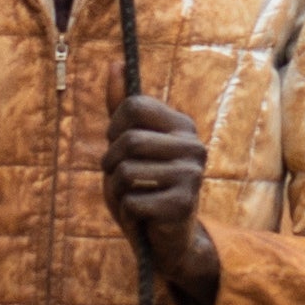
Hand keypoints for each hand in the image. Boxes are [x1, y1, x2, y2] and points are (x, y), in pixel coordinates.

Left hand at [106, 91, 220, 304]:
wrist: (168, 240)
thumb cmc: (145, 187)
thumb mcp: (129, 145)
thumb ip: (121, 107)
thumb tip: (114, 63)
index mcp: (182, 126)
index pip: (133, 105)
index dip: (114, 128)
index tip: (119, 145)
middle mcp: (193, 146)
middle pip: (128, 140)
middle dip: (111, 163)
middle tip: (120, 179)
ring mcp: (191, 175)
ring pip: (126, 172)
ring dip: (117, 190)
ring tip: (132, 197)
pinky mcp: (182, 204)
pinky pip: (131, 200)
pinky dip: (126, 211)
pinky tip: (142, 216)